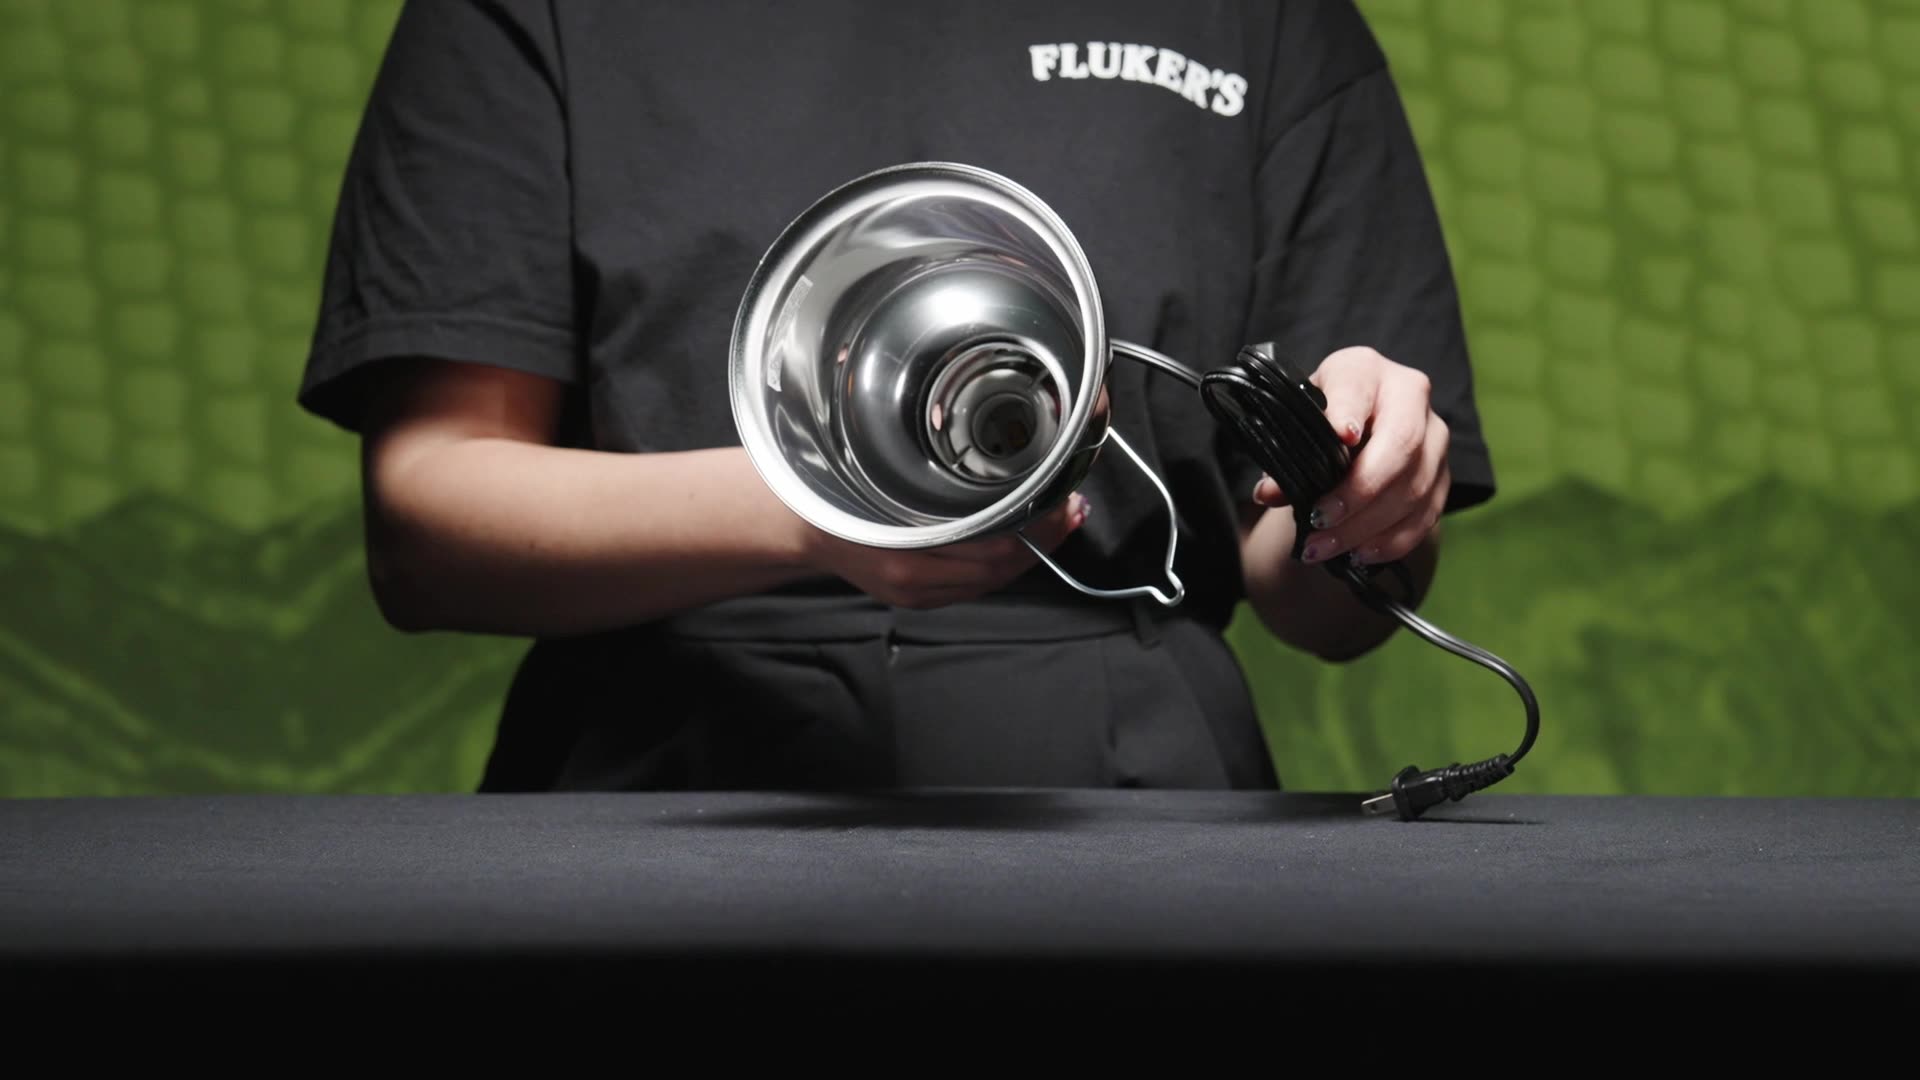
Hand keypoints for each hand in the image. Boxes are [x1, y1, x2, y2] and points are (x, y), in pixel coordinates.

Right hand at [802, 493, 1088, 608]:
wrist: (807, 529)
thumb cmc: (846, 497)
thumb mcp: (888, 481)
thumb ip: (938, 486)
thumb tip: (1002, 470)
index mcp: (906, 552)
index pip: (992, 550)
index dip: (1036, 531)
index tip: (1062, 502)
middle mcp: (914, 581)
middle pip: (999, 569)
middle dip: (1043, 542)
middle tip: (1072, 510)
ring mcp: (918, 594)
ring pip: (991, 580)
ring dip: (1030, 554)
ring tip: (1058, 524)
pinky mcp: (920, 600)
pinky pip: (975, 586)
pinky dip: (1005, 565)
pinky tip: (1022, 544)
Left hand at [1251, 346, 1449, 566]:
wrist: (1356, 427)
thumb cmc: (1321, 420)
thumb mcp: (1298, 424)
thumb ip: (1284, 454)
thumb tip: (1269, 492)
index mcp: (1364, 370)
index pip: (1359, 387)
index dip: (1350, 412)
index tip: (1340, 437)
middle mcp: (1410, 396)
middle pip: (1400, 444)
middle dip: (1358, 490)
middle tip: (1319, 520)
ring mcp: (1434, 437)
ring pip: (1414, 487)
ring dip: (1366, 527)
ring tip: (1323, 548)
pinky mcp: (1443, 476)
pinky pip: (1425, 515)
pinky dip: (1391, 541)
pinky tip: (1359, 555)